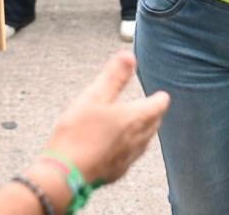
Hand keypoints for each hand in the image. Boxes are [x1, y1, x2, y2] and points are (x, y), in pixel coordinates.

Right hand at [41, 51, 169, 183]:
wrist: (65, 172)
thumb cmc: (78, 133)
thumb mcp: (94, 97)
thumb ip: (113, 76)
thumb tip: (129, 56)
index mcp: (133, 120)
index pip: (156, 107)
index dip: (160, 99)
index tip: (163, 95)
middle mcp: (136, 141)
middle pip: (153, 125)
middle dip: (154, 114)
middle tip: (153, 108)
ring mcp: (127, 159)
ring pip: (144, 142)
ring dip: (146, 130)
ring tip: (141, 125)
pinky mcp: (116, 172)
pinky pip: (131, 156)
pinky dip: (132, 146)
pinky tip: (122, 147)